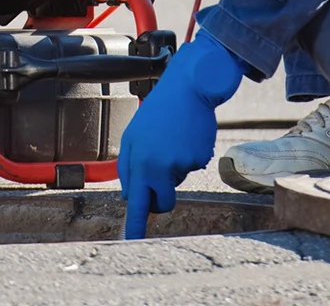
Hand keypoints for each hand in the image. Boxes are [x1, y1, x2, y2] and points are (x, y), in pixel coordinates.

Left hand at [119, 37, 247, 238]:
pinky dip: (189, 155)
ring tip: (172, 139)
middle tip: (162, 171)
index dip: (136, 225)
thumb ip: (129, 167)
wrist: (188, 87)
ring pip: (177, 181)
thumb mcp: (133, 136)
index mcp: (140, 161)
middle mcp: (160, 166)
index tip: (132, 242)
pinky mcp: (200, 158)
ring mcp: (181, 163)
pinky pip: (192, 167)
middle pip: (163, 202)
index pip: (137, 202)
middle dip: (163, 197)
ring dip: (175, 169)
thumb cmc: (158, 112)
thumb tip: (132, 196)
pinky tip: (185, 135)